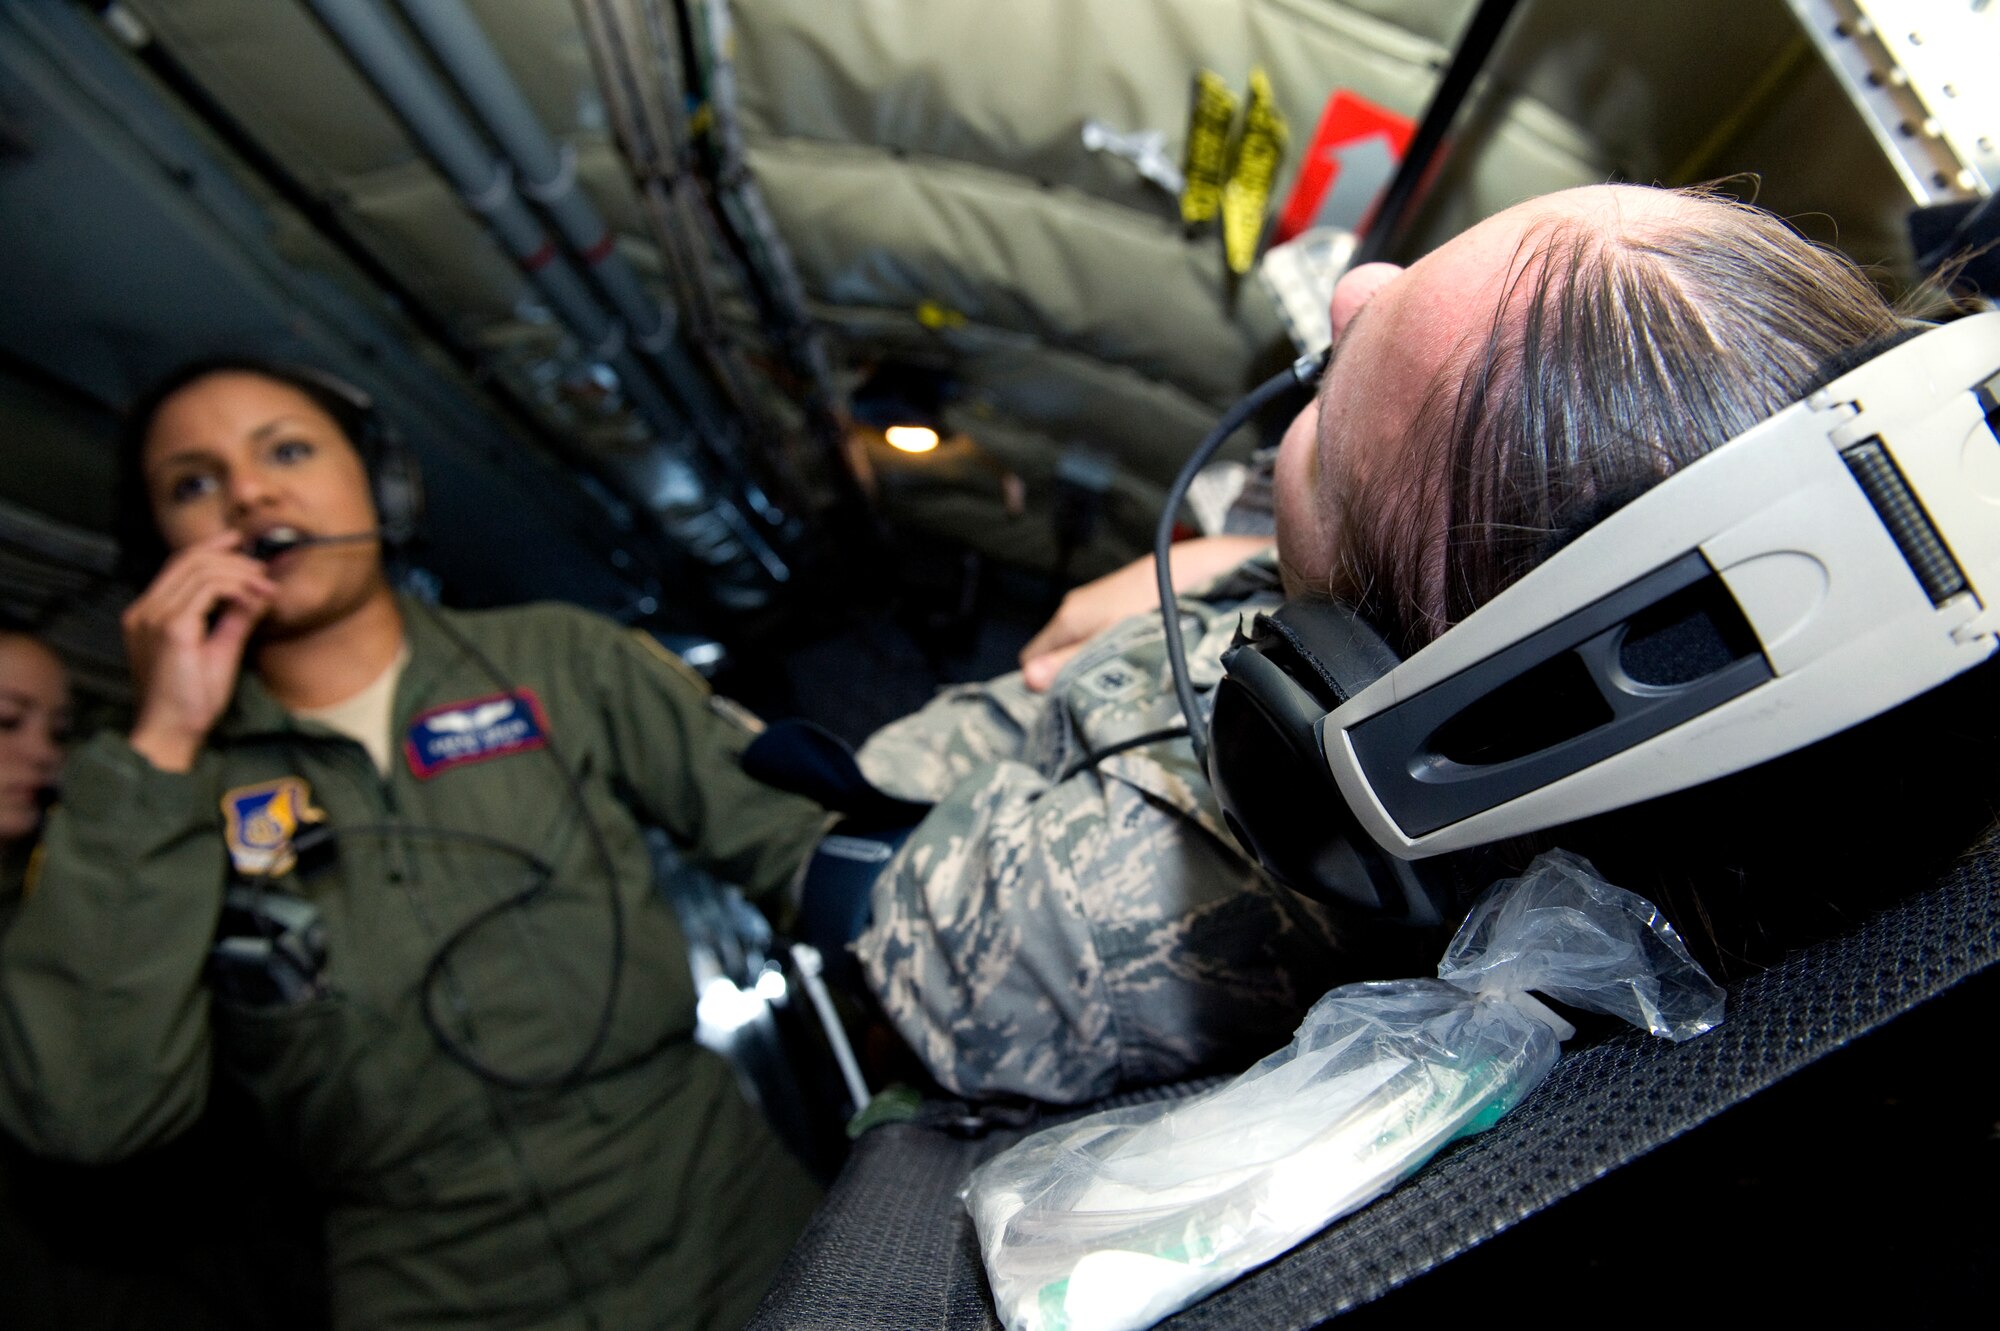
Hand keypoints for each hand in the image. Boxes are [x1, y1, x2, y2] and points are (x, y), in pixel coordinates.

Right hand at [122, 530, 276, 771]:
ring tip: (264, 587)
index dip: (211, 547)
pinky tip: (253, 598)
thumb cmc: (191, 700)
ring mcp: (154, 617)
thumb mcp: (219, 651)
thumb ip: (235, 620)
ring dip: (239, 572)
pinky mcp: (171, 628)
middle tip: (263, 571)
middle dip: (232, 557)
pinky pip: (206, 589)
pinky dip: (235, 587)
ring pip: (200, 569)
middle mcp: (145, 611)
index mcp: (148, 614)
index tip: (241, 544)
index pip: (178, 565)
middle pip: (188, 560)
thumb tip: (258, 595)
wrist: (172, 732)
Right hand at [1019, 534, 1270, 690]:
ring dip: (1086, 662)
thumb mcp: (1108, 644)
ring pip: (1074, 643)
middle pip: (1052, 653)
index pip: (1030, 661)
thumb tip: (1029, 681)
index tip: (1062, 701)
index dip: (1042, 683)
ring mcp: (1091, 604)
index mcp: (1066, 620)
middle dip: (1064, 675)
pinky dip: (1102, 646)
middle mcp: (1073, 609)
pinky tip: (1125, 654)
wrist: (1186, 571)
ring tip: (1112, 676)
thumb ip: (1069, 663)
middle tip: (1090, 694)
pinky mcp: (1110, 602)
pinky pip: (1092, 632)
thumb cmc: (1149, 607)